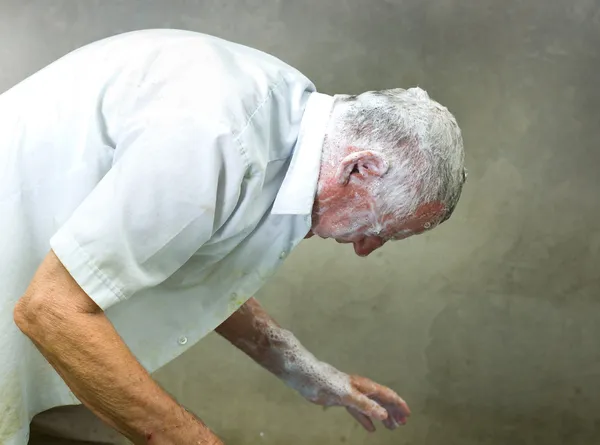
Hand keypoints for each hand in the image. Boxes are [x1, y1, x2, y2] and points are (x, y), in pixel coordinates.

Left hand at [290, 362, 409, 431]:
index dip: (397, 404)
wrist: (304, 375)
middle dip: (393, 411)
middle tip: (402, 424)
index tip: (407, 415)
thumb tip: (384, 414)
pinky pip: (358, 411)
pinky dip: (366, 419)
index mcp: (364, 386)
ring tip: (392, 427)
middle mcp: (360, 389)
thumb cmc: (324, 381)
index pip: (386, 395)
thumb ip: (364, 404)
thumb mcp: (346, 395)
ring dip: (382, 416)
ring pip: (372, 406)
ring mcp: (351, 394)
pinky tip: (371, 429)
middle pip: (381, 401)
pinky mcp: (341, 399)